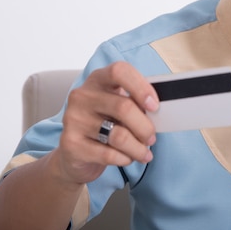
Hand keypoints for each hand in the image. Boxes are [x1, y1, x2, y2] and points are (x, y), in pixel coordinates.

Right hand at [56, 61, 158, 184]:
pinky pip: (109, 154)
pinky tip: (127, 158)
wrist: (74, 154)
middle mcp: (82, 96)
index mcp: (98, 80)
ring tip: (144, 153)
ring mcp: (73, 119)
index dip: (141, 87)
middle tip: (152, 138)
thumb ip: (135, 104)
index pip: (119, 71)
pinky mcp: (71, 144)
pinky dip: (125, 158)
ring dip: (138, 148)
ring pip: (119, 135)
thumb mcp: (119, 108)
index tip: (154, 106)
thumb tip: (160, 112)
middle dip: (145, 127)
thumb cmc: (105, 125)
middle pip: (124, 107)